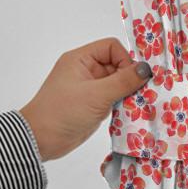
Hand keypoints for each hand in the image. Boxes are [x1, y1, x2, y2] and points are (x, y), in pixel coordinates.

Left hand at [19, 37, 151, 160]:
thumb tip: (147, 68)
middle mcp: (85, 70)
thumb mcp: (97, 95)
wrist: (40, 140)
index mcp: (81, 59)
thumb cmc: (62, 112)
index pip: (112, 47)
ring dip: (127, 93)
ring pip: (117, 82)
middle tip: (139, 93)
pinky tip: (128, 113)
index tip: (133, 78)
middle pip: (117, 65)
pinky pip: (113, 97)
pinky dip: (122, 104)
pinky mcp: (92, 104)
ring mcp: (89, 88)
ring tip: (134, 104)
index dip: (125, 59)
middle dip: (129, 78)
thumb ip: (124, 81)